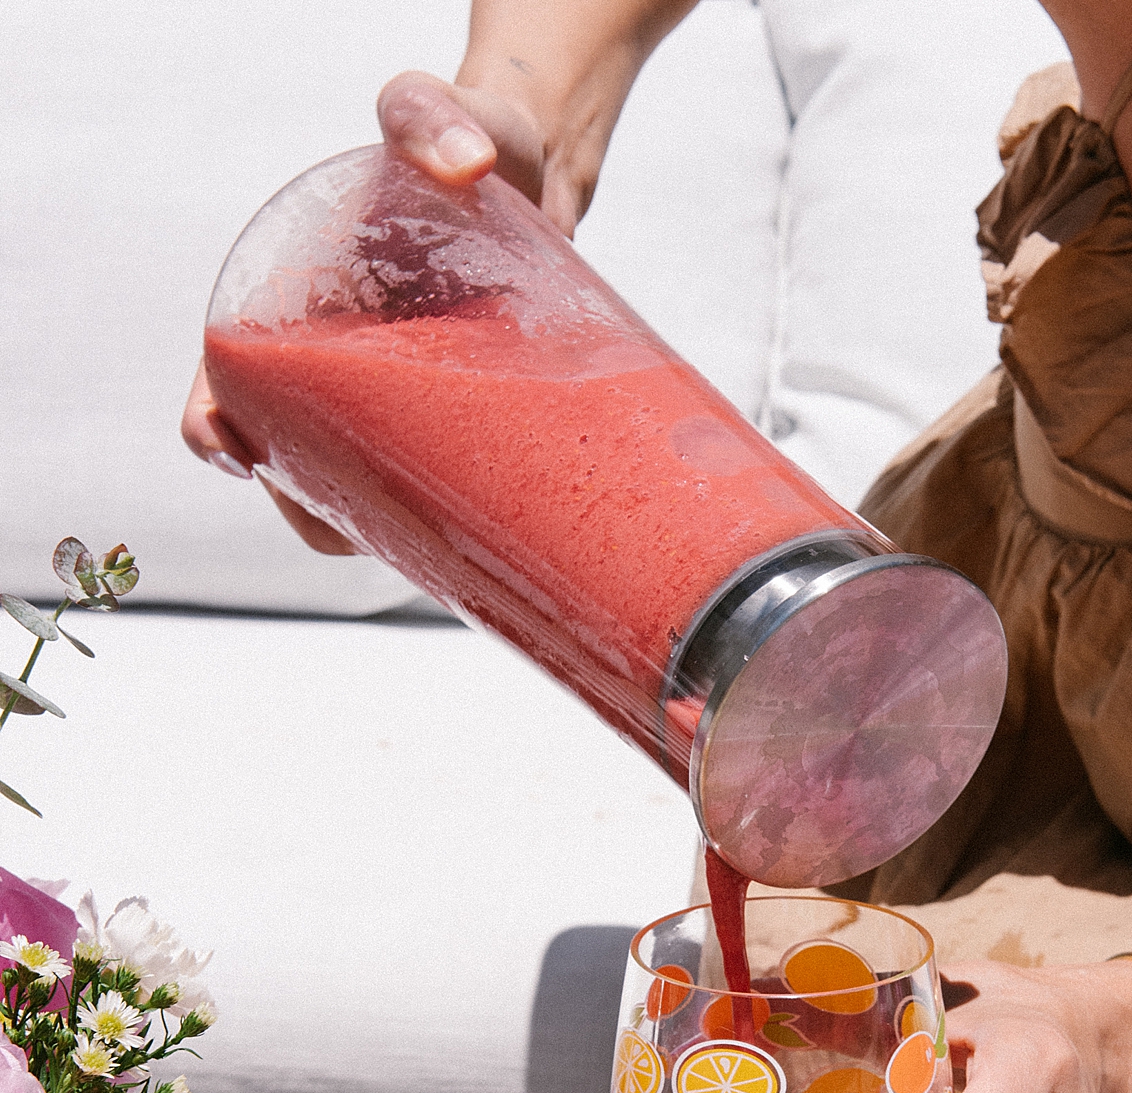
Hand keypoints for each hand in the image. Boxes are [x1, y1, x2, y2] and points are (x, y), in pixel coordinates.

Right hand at [180, 68, 566, 544]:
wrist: (541, 185)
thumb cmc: (473, 147)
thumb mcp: (449, 121)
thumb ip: (431, 114)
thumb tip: (464, 163)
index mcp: (296, 312)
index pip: (226, 383)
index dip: (212, 427)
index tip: (231, 450)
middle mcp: (332, 373)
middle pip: (288, 464)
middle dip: (302, 505)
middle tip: (345, 524)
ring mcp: (391, 413)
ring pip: (353, 498)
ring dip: (364, 533)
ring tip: (413, 541)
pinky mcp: (451, 438)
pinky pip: (422, 503)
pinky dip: (426, 536)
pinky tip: (452, 561)